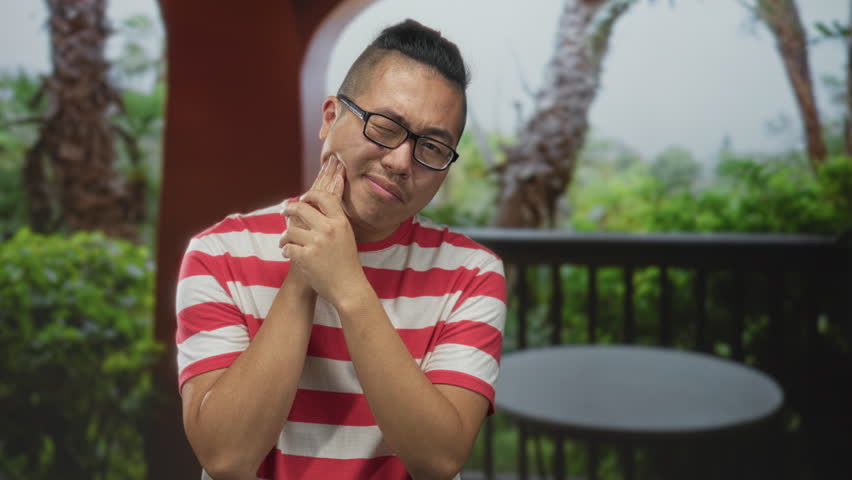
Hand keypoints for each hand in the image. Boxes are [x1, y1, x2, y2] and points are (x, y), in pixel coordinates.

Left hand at [279, 158, 364, 304]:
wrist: (348, 287)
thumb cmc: (347, 264)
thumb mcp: (347, 237)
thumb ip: (334, 222)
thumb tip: (316, 208)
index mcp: (340, 222)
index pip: (323, 198)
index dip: (310, 195)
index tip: (302, 198)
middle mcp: (328, 229)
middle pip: (302, 209)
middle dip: (289, 209)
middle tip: (283, 211)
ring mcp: (316, 243)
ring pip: (290, 231)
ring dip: (284, 237)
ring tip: (284, 241)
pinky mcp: (305, 257)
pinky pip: (288, 248)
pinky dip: (286, 251)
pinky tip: (288, 253)